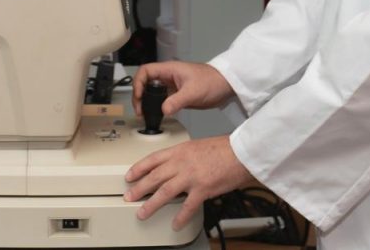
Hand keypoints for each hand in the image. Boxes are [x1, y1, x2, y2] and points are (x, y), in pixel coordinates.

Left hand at [124, 135, 252, 229]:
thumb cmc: (223, 149)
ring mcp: (190, 176)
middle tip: (129, 196)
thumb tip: (173, 166)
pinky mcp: (202, 189)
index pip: (152, 159)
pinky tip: (174, 224)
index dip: (138, 168)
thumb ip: (183, 156)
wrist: (241, 153)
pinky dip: (180, 217)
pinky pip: (187, 207)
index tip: (129, 176)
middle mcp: (181, 163)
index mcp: (179, 150)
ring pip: (164, 192)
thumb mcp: (196, 146)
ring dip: (151, 204)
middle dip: (138, 188)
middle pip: (154, 177)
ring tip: (142, 212)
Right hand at [132, 61, 233, 117]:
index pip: (145, 71)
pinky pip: (162, 98)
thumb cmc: (212, 81)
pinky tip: (158, 114)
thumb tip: (163, 111)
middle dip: (139, 95)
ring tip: (145, 114)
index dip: (138, 83)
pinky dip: (156, 106)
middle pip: (145, 82)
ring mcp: (172, 85)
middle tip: (139, 110)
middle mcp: (168, 76)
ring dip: (147, 101)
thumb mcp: (193, 92)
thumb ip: (177, 101)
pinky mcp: (177, 93)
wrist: (226, 85)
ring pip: (152, 91)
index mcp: (169, 69)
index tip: (138, 97)